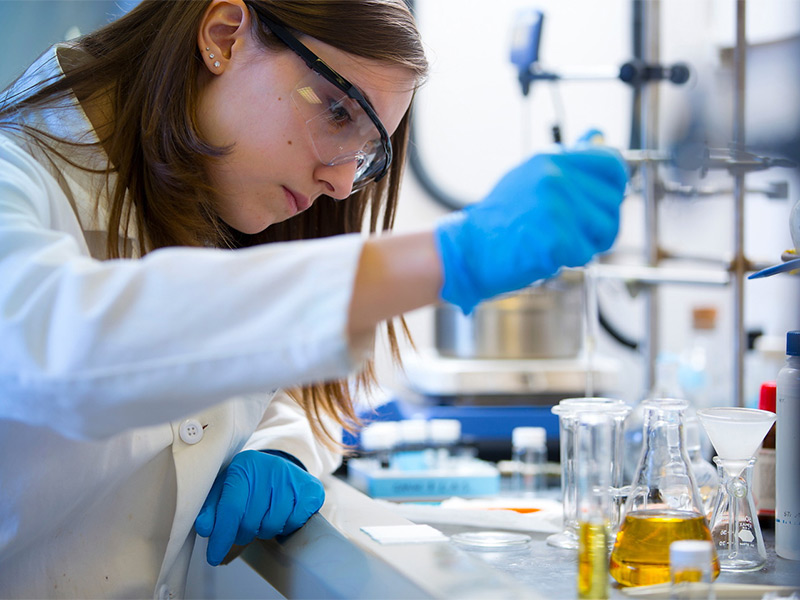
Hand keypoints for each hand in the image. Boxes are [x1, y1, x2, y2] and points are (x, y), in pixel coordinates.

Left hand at [195, 450, 324, 565]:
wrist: (281, 467)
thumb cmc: (250, 483)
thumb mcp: (226, 489)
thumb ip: (211, 508)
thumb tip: (205, 527)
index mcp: (244, 465)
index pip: (231, 508)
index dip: (221, 536)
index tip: (213, 557)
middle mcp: (270, 467)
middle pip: (250, 520)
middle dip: (242, 534)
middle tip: (243, 530)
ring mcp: (293, 477)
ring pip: (272, 524)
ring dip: (263, 531)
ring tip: (262, 520)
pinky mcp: (311, 488)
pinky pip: (294, 522)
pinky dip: (285, 527)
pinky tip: (281, 516)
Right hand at [434, 145, 627, 312]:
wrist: (470, 250)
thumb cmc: (501, 218)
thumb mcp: (531, 176)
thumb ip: (568, 159)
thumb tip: (598, 135)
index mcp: (552, 159)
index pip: (612, 163)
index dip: (614, 186)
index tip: (599, 201)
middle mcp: (555, 178)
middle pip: (613, 202)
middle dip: (599, 222)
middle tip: (569, 230)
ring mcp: (555, 208)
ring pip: (606, 230)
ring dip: (587, 242)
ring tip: (556, 241)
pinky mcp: (555, 240)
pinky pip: (586, 253)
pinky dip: (570, 260)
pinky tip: (546, 254)